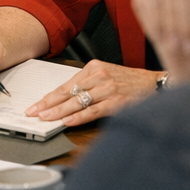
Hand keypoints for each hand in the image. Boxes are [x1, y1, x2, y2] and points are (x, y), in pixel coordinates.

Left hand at [24, 60, 156, 125]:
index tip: (36, 105)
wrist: (156, 84)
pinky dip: (80, 117)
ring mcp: (107, 89)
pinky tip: (68, 122)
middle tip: (33, 112)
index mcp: (92, 68)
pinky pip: (94, 111)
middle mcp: (98, 77)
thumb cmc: (129, 81)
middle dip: (48, 104)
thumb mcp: (105, 75)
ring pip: (78, 102)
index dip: (49, 97)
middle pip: (68, 93)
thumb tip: (64, 101)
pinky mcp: (117, 102)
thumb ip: (86, 85)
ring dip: (60, 112)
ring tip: (46, 118)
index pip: (65, 85)